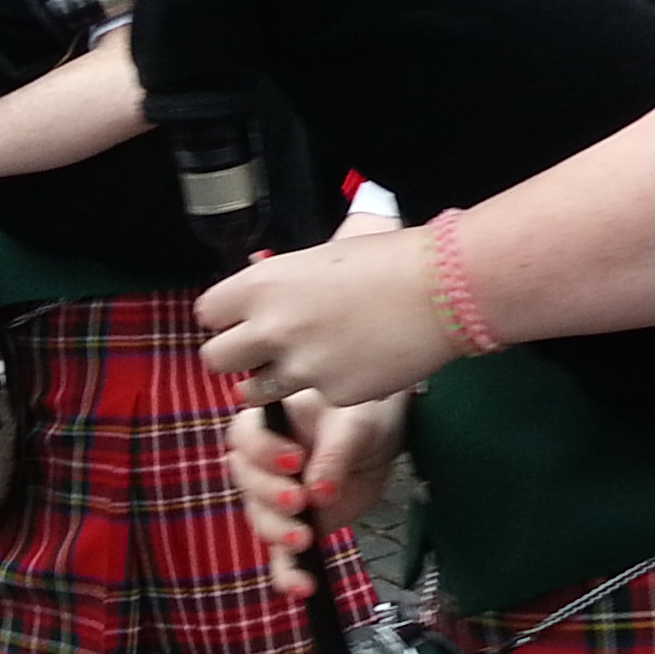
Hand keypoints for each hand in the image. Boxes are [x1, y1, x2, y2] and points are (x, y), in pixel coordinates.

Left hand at [196, 228, 458, 408]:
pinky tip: (358, 364)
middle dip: (238, 355)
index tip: (247, 318)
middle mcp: (272, 329)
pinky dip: (329, 387)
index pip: (207, 313)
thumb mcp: (324, 255)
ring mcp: (302, 368)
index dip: (228, 317)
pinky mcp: (335, 396)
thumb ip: (285, 280)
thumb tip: (268, 287)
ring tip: (306, 364)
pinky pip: (315, 398)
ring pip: (252, 391)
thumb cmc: (391, 257)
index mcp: (263, 284)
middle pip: (215, 359)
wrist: (447, 288)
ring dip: (271, 381)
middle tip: (266, 349)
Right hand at [226, 393, 406, 598]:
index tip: (294, 460)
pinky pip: (282, 555)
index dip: (262, 451)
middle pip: (248, 483)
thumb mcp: (354, 424)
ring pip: (262, 520)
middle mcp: (261, 464)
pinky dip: (288, 574)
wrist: (382, 440)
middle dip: (270, 495)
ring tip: (305, 538)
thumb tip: (318, 491)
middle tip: (300, 500)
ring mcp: (274, 499)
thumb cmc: (362, 415)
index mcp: (267, 424)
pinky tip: (302, 588)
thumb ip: (334, 453)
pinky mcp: (295, 527)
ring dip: (279, 532)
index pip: (244, 437)